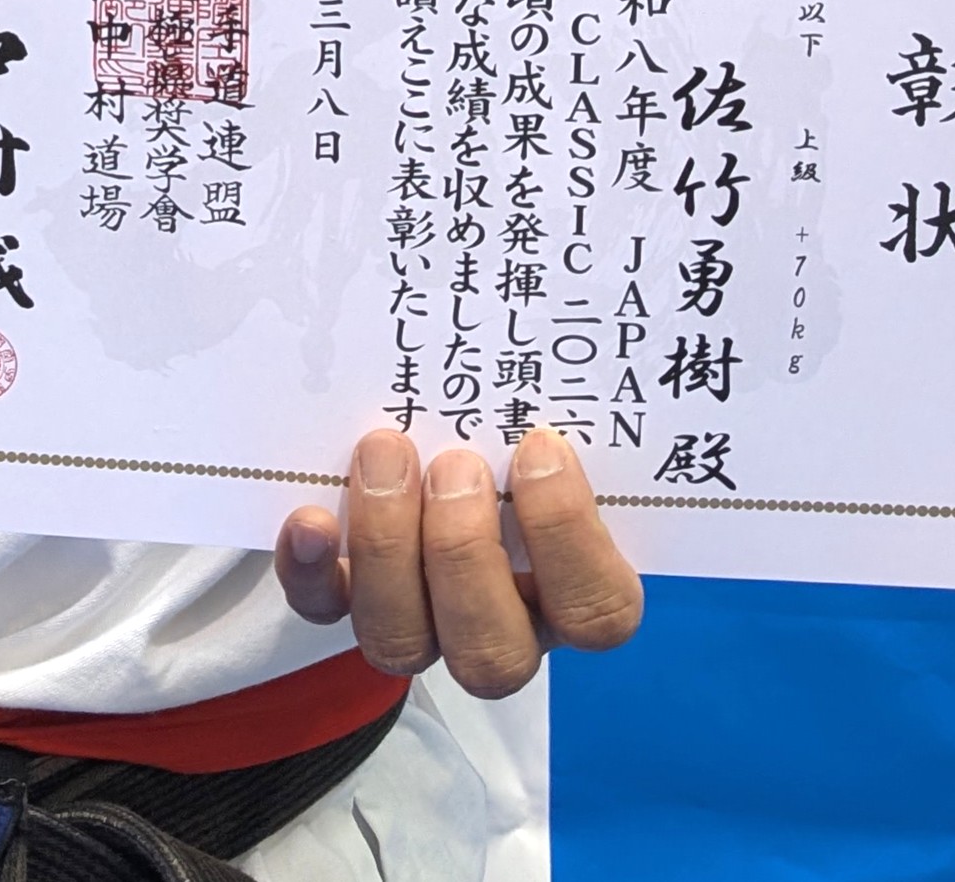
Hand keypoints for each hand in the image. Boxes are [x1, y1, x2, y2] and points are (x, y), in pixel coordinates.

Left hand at [272, 427, 643, 695]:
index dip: (567, 537)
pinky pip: (324, 612)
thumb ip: (580, 392)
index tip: (539, 446)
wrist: (434, 424)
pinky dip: (311, 571)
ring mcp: (424, 621)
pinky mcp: (349, 600)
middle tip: (453, 463)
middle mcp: (504, 622)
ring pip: (405, 642)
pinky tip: (310, 519)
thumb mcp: (557, 403)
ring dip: (389, 550)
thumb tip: (643, 303)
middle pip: (494, 652)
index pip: (597, 610)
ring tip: (384, 457)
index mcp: (573, 585)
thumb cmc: (516, 419)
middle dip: (465, 555)